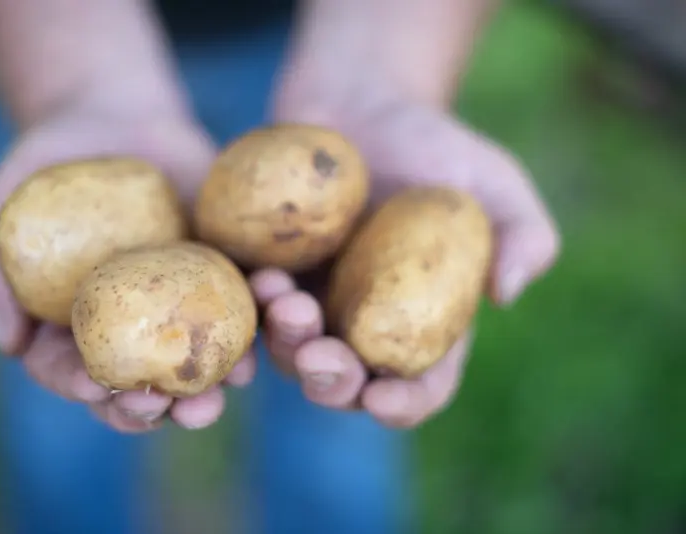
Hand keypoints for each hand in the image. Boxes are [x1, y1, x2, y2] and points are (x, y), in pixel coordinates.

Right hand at [0, 92, 253, 432]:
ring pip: (204, 354)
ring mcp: (181, 301)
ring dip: (222, 376)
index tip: (96, 388)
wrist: (110, 114)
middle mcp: (133, 326)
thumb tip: (9, 344)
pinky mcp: (222, 266)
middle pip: (146, 384)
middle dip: (164, 407)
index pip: (76, 373)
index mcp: (78, 326)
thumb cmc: (46, 165)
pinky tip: (273, 309)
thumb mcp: (7, 205)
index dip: (84, 388)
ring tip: (233, 384)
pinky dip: (262, 305)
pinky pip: (246, 292)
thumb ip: (0, 273)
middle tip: (177, 411)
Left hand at [251, 90, 559, 428]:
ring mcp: (313, 300)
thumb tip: (506, 293)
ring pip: (291, 350)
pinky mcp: (273, 271)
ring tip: (285, 300)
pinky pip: (255, 304)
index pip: (419, 385)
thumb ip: (523, 234)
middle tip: (321, 358)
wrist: (362, 102)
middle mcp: (363, 324)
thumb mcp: (494, 181)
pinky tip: (260, 275)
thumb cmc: (435, 146)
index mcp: (421, 323)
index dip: (404, 404)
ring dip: (286, 343)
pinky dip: (255, 303)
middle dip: (332, 383)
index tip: (384, 399)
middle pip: (346, 382)